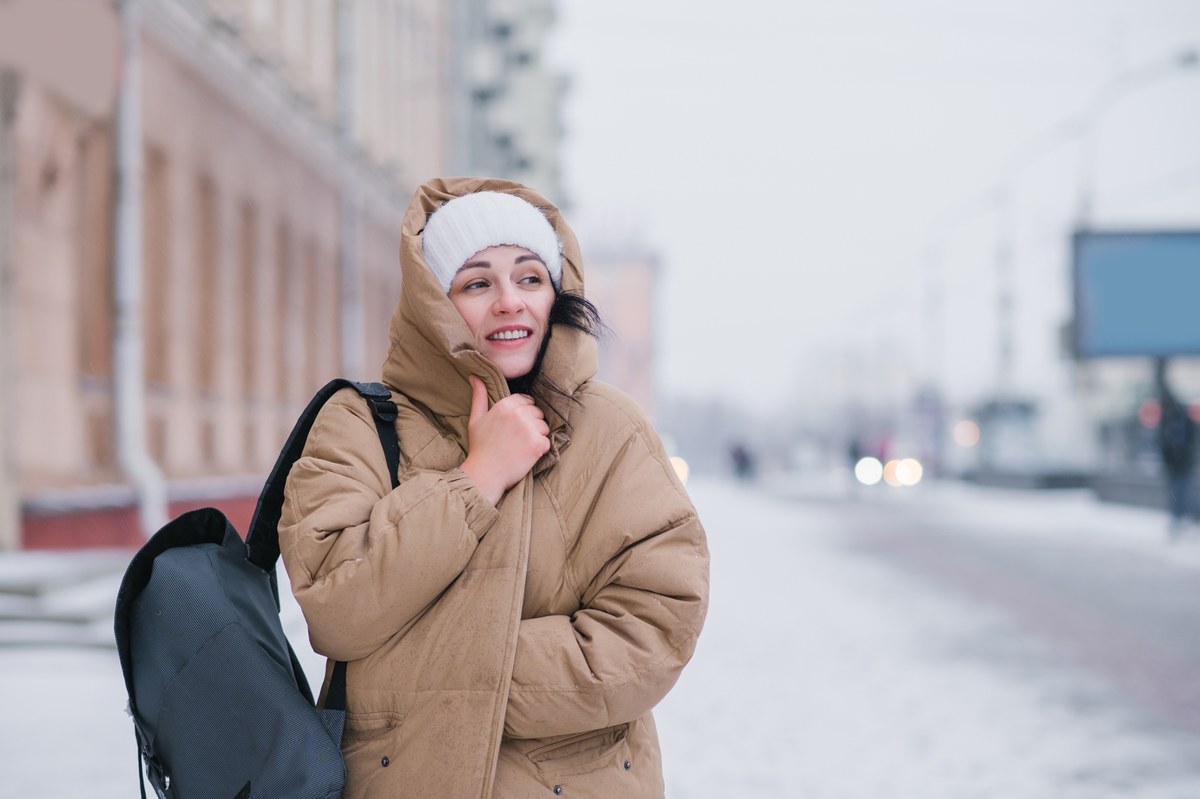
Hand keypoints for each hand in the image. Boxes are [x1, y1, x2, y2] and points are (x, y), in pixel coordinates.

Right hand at [460, 375, 550, 504]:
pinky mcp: (537, 444)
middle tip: (518, 439)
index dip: (524, 413)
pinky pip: (547, 442)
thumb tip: (474, 376)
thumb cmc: (480, 447)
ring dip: (537, 437)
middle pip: (538, 413)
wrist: (485, 474)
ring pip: (544, 427)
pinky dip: (540, 450)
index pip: (527, 400)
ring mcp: (529, 429)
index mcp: (505, 405)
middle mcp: (518, 414)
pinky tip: (526, 455)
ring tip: (521, 447)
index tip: (517, 426)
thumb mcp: (476, 419)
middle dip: (532, 424)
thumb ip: (479, 396)